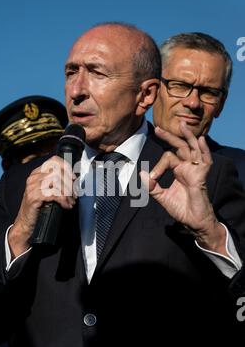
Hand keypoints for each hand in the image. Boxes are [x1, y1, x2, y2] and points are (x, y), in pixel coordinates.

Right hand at [9, 156, 76, 256]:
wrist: (25, 223)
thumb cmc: (39, 208)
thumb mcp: (47, 192)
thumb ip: (56, 183)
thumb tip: (74, 180)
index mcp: (37, 173)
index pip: (53, 161)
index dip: (66, 167)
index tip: (74, 178)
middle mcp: (33, 177)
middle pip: (58, 172)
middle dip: (70, 183)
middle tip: (75, 194)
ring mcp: (32, 187)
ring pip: (56, 182)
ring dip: (68, 193)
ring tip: (71, 202)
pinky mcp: (33, 197)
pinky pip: (53, 194)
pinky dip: (63, 200)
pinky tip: (66, 206)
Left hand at [140, 121, 226, 253]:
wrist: (192, 221)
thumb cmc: (181, 209)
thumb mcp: (162, 197)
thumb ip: (151, 187)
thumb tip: (141, 174)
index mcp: (178, 171)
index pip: (168, 158)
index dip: (158, 166)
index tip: (152, 179)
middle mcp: (187, 168)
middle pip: (180, 147)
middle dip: (169, 137)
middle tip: (158, 129)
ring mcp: (195, 170)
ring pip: (192, 148)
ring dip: (188, 136)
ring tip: (183, 124)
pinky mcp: (202, 176)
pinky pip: (205, 160)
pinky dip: (204, 150)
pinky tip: (200, 140)